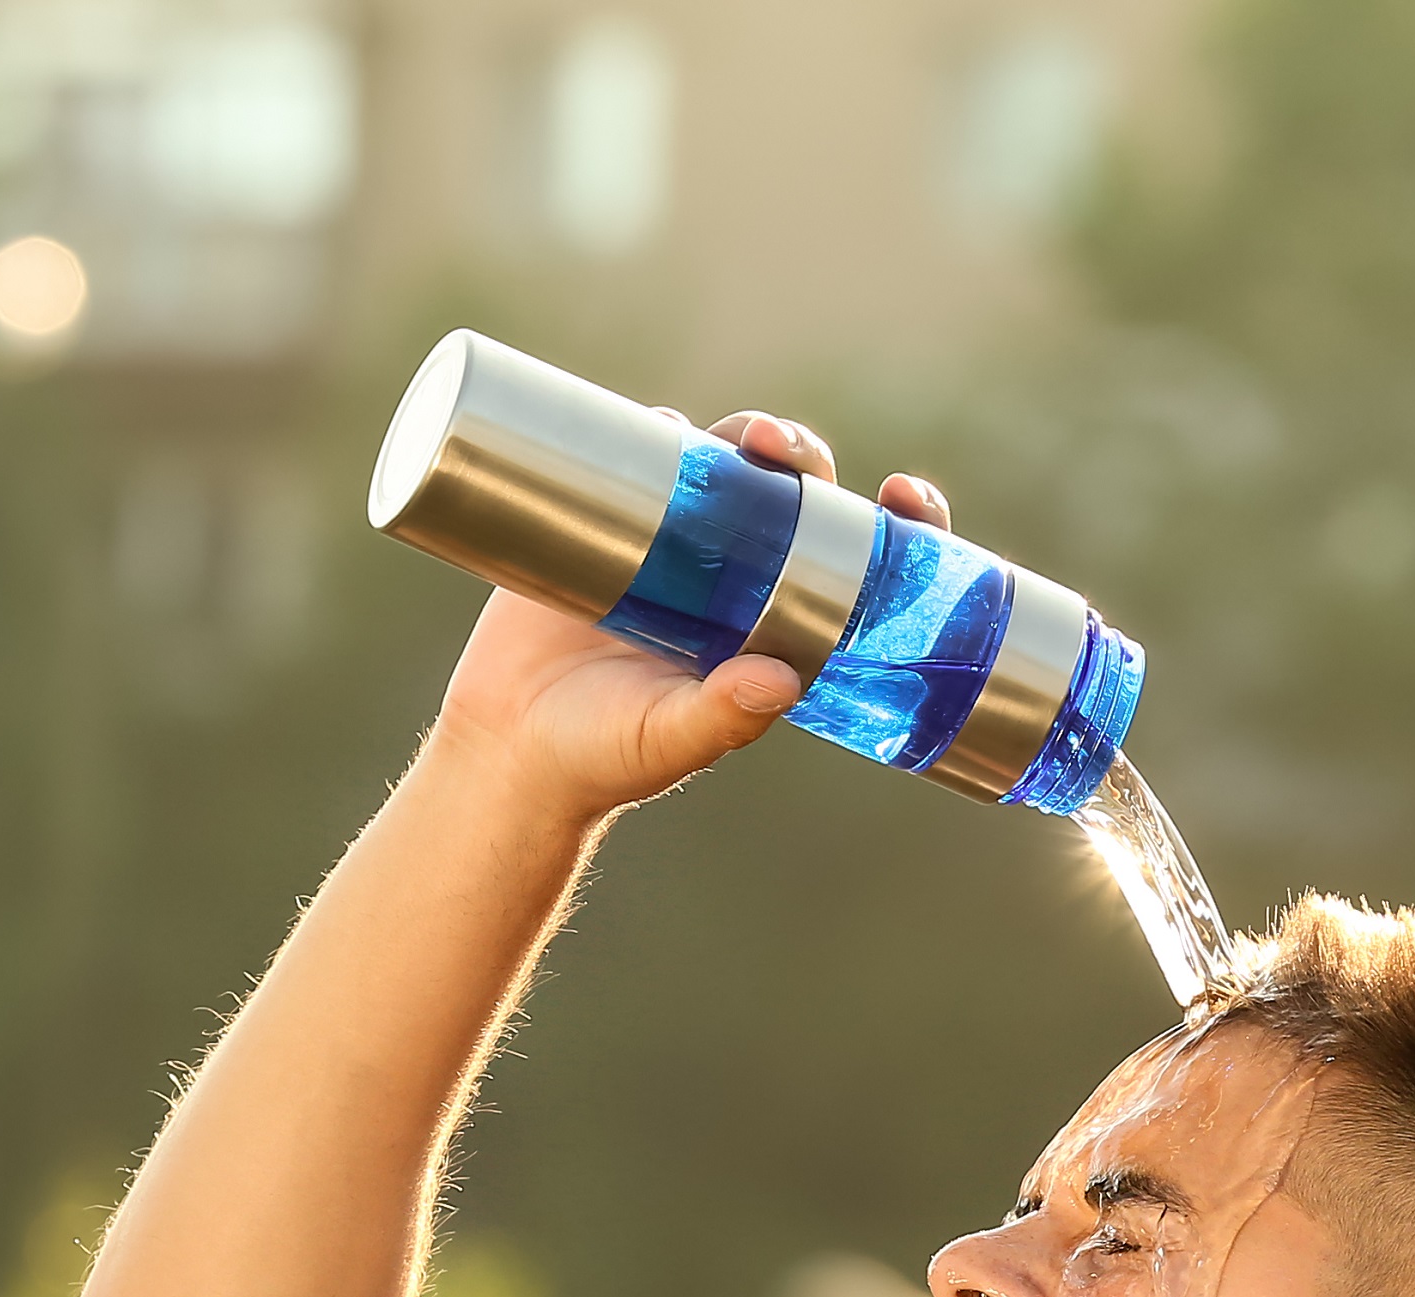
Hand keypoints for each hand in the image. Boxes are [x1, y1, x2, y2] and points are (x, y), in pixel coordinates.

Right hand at [421, 413, 962, 829]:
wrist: (509, 749)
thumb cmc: (603, 757)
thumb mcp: (669, 741)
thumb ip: (723, 716)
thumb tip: (781, 682)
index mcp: (777, 625)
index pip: (860, 562)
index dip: (898, 523)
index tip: (905, 498)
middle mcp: (736, 577)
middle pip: (793, 494)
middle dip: (804, 456)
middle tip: (783, 451)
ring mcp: (674, 546)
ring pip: (726, 465)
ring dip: (743, 433)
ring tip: (742, 439)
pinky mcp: (607, 526)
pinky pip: (643, 460)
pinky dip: (657, 430)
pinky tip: (664, 421)